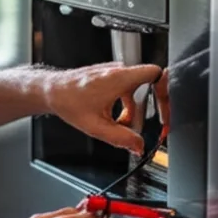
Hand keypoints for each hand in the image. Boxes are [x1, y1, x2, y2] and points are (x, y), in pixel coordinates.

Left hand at [42, 63, 167, 154]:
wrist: (52, 91)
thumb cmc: (68, 101)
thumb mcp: (96, 127)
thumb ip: (121, 139)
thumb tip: (139, 146)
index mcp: (120, 78)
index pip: (157, 74)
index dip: (166, 91)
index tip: (165, 108)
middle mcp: (119, 71)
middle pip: (148, 87)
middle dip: (147, 109)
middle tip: (143, 124)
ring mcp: (114, 71)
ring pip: (136, 91)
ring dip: (132, 110)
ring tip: (120, 124)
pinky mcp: (109, 75)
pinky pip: (126, 89)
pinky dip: (124, 105)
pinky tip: (113, 117)